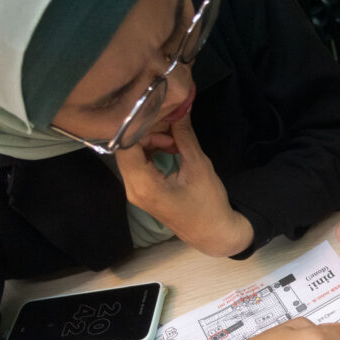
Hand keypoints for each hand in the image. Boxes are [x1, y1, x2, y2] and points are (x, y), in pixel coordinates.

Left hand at [114, 113, 252, 256]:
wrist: (213, 233)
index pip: (126, 145)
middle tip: (171, 123)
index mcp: (144, 185)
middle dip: (147, 130)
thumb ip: (184, 136)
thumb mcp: (199, 166)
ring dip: (150, 140)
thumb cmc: (208, 203)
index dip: (139, 124)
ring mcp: (134, 191)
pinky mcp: (140, 191)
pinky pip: (137, 163)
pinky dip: (151, 150)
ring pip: (131, 154)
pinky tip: (171, 147)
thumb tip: (179, 107)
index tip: (159, 112)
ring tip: (174, 138)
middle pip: (126, 148)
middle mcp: (132, 188)